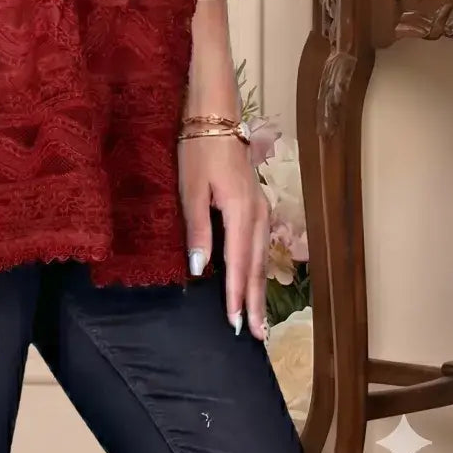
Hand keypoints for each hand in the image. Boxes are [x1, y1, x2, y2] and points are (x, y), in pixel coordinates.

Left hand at [178, 131, 269, 342]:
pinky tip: (254, 280)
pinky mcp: (257, 204)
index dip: (237, 295)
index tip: (235, 324)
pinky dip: (258, 267)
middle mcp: (257, 214)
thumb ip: (197, 230)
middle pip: (256, 266)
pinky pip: (259, 244)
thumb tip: (201, 270)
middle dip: (255, 302)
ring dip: (259, 288)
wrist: (216, 116)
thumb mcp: (191, 189)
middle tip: (255, 335)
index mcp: (240, 211)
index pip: (238, 263)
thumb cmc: (198, 149)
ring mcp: (260, 208)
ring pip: (261, 257)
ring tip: (259, 318)